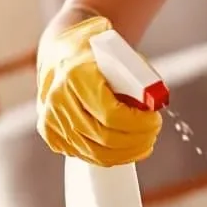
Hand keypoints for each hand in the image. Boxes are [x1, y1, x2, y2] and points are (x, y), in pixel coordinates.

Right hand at [36, 16, 161, 166]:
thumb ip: (136, 73)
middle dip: (137, 140)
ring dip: (125, 153)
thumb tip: (156, 99)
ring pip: (95, 153)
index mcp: (76, 74)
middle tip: (152, 133)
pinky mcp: (50, 133)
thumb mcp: (117, 50)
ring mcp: (51, 119)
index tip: (155, 120)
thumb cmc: (94, 49)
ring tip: (143, 143)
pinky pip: (84, 155)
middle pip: (105, 138)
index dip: (138, 124)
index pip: (111, 115)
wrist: (60, 51)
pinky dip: (107, 157)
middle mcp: (58, 99)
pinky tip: (122, 149)